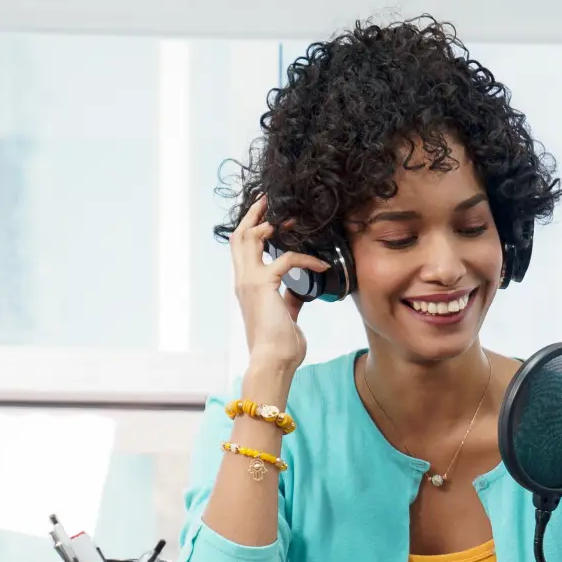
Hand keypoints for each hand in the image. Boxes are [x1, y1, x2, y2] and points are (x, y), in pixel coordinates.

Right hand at [228, 196, 315, 372]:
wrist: (273, 361)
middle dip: (253, 215)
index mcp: (246, 286)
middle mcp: (243, 280)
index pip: (243, 250)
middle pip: (239, 237)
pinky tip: (322, 265)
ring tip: (289, 218)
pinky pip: (287, 260)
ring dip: (267, 223)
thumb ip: (290, 299)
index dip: (253, 230)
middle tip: (267, 200)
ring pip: (248, 238)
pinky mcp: (263, 285)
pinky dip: (307, 259)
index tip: (268, 218)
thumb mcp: (286, 316)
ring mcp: (249, 281)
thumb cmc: (280, 345)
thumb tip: (300, 290)